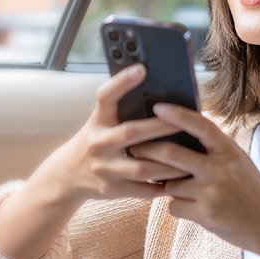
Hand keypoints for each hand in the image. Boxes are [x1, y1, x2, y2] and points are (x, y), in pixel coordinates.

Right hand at [46, 64, 192, 202]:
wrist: (67, 175)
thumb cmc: (97, 139)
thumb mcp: (101, 121)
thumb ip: (122, 108)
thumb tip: (156, 87)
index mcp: (97, 120)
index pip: (105, 96)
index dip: (122, 81)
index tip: (141, 68)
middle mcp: (98, 143)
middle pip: (131, 132)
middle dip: (160, 127)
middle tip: (185, 121)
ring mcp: (104, 168)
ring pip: (142, 168)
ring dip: (169, 164)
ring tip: (192, 157)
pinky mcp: (112, 190)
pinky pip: (143, 190)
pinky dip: (163, 186)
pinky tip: (182, 180)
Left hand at [131, 102, 259, 258]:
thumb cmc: (250, 190)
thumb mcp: (238, 162)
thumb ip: (214, 150)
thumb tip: (180, 134)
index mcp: (229, 151)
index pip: (200, 125)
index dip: (177, 115)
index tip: (157, 108)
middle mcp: (219, 168)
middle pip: (171, 154)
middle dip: (147, 150)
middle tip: (134, 147)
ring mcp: (211, 192)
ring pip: (170, 185)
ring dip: (170, 188)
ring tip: (187, 192)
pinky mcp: (204, 214)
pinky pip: (174, 207)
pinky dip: (179, 208)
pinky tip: (195, 210)